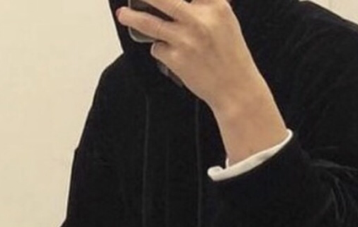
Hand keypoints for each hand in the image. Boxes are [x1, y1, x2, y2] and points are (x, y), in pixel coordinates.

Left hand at [116, 0, 260, 111]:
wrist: (234, 88)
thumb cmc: (230, 56)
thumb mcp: (225, 21)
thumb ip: (206, 7)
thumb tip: (184, 3)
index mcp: (215, 6)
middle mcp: (199, 20)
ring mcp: (185, 39)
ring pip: (150, 23)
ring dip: (132, 18)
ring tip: (123, 14)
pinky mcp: (176, 59)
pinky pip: (157, 48)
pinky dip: (160, 49)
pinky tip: (171, 54)